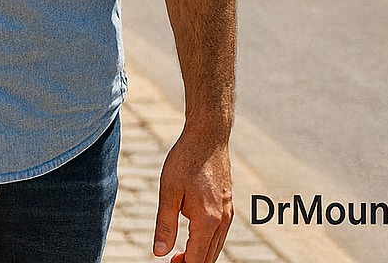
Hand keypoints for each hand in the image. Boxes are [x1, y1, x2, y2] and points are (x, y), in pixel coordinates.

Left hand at [153, 125, 231, 261]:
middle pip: (209, 257)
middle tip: (172, 262)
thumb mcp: (168, 192)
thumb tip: (159, 252)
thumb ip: (165, 224)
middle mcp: (222, 221)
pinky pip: (219, 234)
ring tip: (178, 254)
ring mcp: (228, 213)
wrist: (208, 136)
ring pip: (216, 247)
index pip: (197, 259)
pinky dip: (207, 242)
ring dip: (200, 255)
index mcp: (207, 220)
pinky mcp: (228, 206)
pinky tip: (191, 236)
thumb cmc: (185, 160)